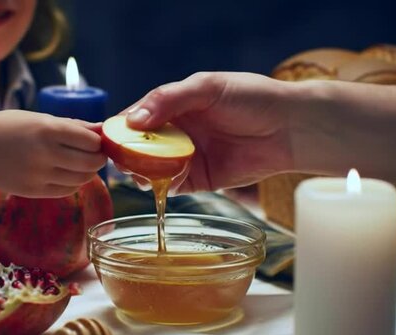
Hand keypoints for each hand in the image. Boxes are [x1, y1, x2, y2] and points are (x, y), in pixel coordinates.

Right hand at [0, 110, 106, 196]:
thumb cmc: (9, 127)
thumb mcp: (39, 118)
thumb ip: (73, 125)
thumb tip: (103, 129)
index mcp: (47, 130)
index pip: (90, 141)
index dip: (98, 143)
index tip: (96, 141)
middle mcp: (43, 153)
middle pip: (90, 163)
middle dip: (98, 159)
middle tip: (95, 155)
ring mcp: (37, 175)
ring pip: (81, 179)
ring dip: (88, 173)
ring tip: (82, 164)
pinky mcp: (32, 191)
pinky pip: (66, 191)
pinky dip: (73, 183)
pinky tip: (68, 174)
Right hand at [124, 72, 293, 191]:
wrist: (289, 129)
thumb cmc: (251, 98)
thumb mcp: (207, 88)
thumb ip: (168, 99)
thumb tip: (132, 121)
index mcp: (174, 106)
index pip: (136, 116)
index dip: (120, 127)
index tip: (105, 137)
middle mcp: (176, 132)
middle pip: (139, 146)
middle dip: (127, 154)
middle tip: (119, 161)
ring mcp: (187, 156)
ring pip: (152, 168)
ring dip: (142, 172)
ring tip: (139, 174)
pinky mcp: (199, 179)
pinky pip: (172, 185)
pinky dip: (163, 186)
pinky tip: (162, 183)